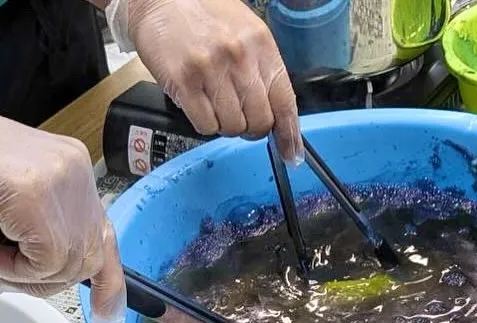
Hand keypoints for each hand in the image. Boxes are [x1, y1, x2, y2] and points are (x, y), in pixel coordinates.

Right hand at [0, 55, 124, 322]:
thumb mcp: (9, 198)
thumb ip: (45, 227)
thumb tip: (63, 272)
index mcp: (71, 167)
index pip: (105, 234)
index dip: (109, 282)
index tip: (108, 315)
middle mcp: (74, 170)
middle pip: (87, 258)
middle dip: (44, 278)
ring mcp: (58, 180)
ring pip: (67, 264)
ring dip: (18, 271)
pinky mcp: (35, 196)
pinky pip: (42, 262)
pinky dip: (6, 267)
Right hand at [108, 0, 301, 161]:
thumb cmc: (203, 14)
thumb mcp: (245, 31)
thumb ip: (262, 68)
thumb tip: (277, 112)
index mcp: (261, 44)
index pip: (285, 101)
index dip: (290, 134)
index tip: (292, 153)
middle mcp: (239, 57)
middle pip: (260, 120)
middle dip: (252, 129)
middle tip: (241, 120)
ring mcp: (211, 70)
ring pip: (233, 126)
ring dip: (226, 125)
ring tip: (215, 104)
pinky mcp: (184, 82)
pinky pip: (206, 125)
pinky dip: (205, 124)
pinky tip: (199, 105)